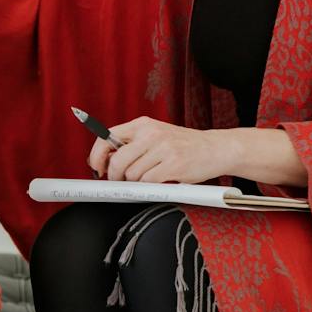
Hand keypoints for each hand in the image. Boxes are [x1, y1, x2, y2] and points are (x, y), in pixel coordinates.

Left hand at [88, 117, 235, 183]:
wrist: (215, 148)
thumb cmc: (183, 145)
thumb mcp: (155, 136)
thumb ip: (132, 144)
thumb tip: (105, 161)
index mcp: (143, 124)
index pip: (107, 137)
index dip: (96, 156)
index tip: (96, 168)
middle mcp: (151, 133)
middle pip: (117, 160)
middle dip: (114, 177)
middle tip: (120, 182)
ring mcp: (163, 148)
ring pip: (132, 175)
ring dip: (136, 183)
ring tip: (148, 178)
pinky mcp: (174, 164)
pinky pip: (149, 182)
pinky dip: (149, 187)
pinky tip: (159, 182)